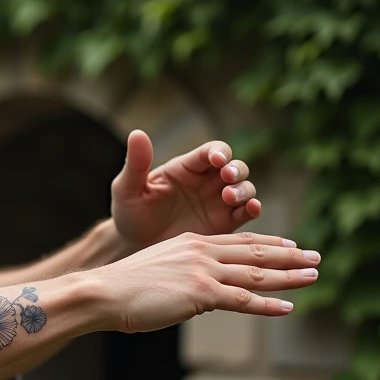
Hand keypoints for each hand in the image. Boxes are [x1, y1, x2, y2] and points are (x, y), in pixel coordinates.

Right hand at [93, 231, 319, 332]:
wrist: (103, 293)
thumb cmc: (123, 289)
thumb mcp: (158, 273)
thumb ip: (183, 280)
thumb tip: (199, 298)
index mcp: (191, 243)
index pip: (238, 242)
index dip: (268, 244)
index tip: (290, 247)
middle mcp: (201, 251)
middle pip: (255, 252)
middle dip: (289, 256)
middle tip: (315, 258)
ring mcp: (203, 271)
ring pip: (256, 273)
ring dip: (289, 276)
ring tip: (313, 277)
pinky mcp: (201, 292)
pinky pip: (243, 300)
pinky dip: (268, 305)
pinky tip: (288, 308)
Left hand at [110, 130, 261, 248]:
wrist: (134, 245)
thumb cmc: (129, 212)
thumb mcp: (127, 188)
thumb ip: (136, 164)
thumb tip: (137, 133)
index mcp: (186, 168)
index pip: (211, 151)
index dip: (218, 152)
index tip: (217, 159)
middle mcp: (206, 182)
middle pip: (235, 167)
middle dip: (236, 169)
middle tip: (228, 177)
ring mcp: (217, 202)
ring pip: (244, 188)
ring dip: (244, 189)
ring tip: (230, 197)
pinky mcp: (224, 224)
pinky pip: (245, 213)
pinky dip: (252, 209)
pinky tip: (251, 209)